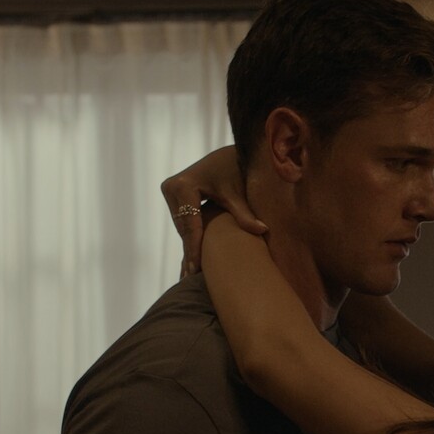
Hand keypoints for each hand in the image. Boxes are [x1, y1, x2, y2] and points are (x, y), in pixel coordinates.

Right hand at [161, 146, 267, 278]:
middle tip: (191, 278)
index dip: (194, 249)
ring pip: (182, 226)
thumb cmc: (235, 169)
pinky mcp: (174, 195)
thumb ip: (244, 214)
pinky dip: (191, 237)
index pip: (190, 225)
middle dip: (191, 250)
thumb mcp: (237, 192)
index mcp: (183, 186)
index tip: (195, 271)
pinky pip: (183, 221)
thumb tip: (262, 231)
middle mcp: (171, 188)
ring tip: (190, 275)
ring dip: (190, 246)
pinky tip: (191, 260)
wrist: (227, 154)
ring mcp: (170, 192)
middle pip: (184, 228)